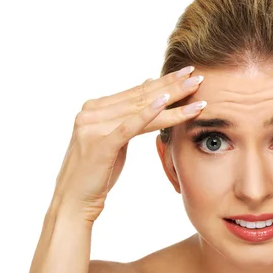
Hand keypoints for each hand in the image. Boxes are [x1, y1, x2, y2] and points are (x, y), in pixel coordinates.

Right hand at [52, 66, 206, 221]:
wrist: (74, 200)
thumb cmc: (98, 171)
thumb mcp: (116, 137)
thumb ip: (129, 113)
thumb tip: (148, 85)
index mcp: (96, 108)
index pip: (137, 92)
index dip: (164, 81)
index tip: (188, 72)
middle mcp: (92, 112)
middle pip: (141, 97)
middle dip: (172, 85)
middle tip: (198, 76)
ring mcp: (93, 127)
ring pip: (140, 110)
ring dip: (171, 98)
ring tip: (194, 89)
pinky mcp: (99, 144)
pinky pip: (129, 126)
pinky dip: (147, 114)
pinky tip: (164, 103)